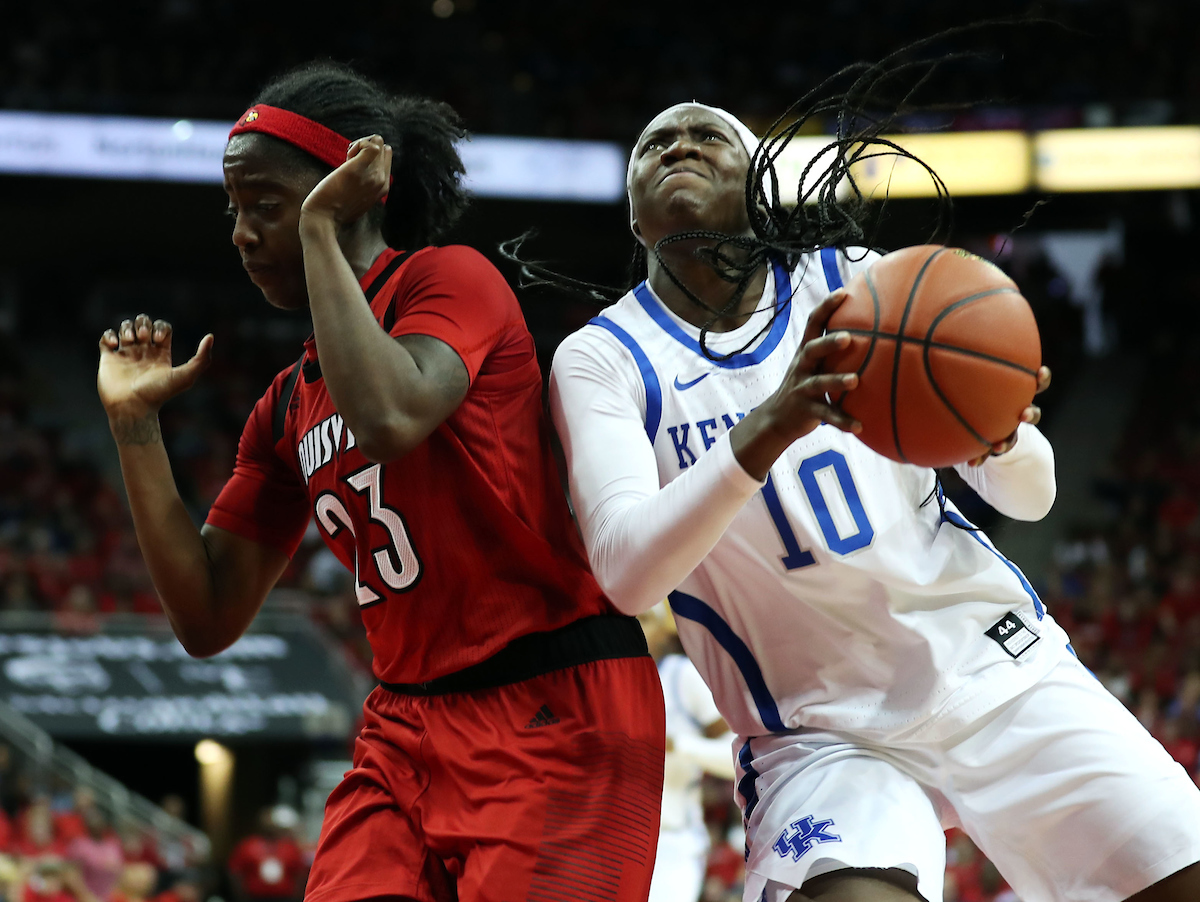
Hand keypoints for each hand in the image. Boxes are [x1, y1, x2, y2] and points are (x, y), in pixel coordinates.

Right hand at [98, 314, 212, 421]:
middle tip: (143, 338)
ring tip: (129, 340)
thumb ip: (202, 358)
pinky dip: (109, 335)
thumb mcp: (186, 376)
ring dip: (127, 328)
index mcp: (161, 355)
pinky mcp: (108, 359)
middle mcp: (144, 353)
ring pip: (126, 328)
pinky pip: (106, 338)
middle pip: (144, 323)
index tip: (158, 341)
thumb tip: (211, 336)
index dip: (160, 328)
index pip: (163, 328)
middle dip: (143, 324)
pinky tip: (115, 345)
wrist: (133, 408)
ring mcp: (126, 355)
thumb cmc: (159, 394)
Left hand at [300, 135, 391, 225]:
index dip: (370, 156)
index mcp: (383, 189)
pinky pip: (371, 144)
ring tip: (348, 160)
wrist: (324, 219)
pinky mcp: (359, 168)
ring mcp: (373, 175)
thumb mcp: (357, 200)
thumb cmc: (334, 211)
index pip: (386, 158)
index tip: (355, 166)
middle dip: (366, 148)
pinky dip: (359, 144)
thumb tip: (358, 173)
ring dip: (361, 145)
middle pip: (384, 148)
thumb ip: (364, 187)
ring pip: (379, 142)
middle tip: (350, 161)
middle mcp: (382, 181)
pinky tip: (348, 156)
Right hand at [762, 290, 861, 440]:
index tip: (843, 293)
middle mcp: (802, 367)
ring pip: (818, 383)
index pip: (813, 324)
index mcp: (806, 352)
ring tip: (855, 381)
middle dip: (828, 343)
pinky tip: (859, 426)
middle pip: (812, 350)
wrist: (777, 418)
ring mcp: (802, 389)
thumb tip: (873, 332)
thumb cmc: (805, 386)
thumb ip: (833, 351)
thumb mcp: (814, 365)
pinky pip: (826, 416)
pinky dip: (842, 421)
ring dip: (836, 381)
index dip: (826, 307)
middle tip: (848, 337)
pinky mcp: (806, 411)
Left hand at [968, 365, 1051, 465]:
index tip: (1040, 373)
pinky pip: (991, 453)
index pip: (1033, 383)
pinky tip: (972, 462)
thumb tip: (938, 344)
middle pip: (1031, 413)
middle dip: (1029, 413)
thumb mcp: (970, 380)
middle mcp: (1014, 412)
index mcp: (1014, 392)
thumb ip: (961, 368)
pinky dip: (981, 457)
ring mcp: (1007, 431)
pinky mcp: (995, 445)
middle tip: (1023, 414)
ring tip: (1000, 445)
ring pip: (1012, 438)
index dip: (1041, 379)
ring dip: (1008, 441)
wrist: (978, 425)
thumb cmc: (972, 394)